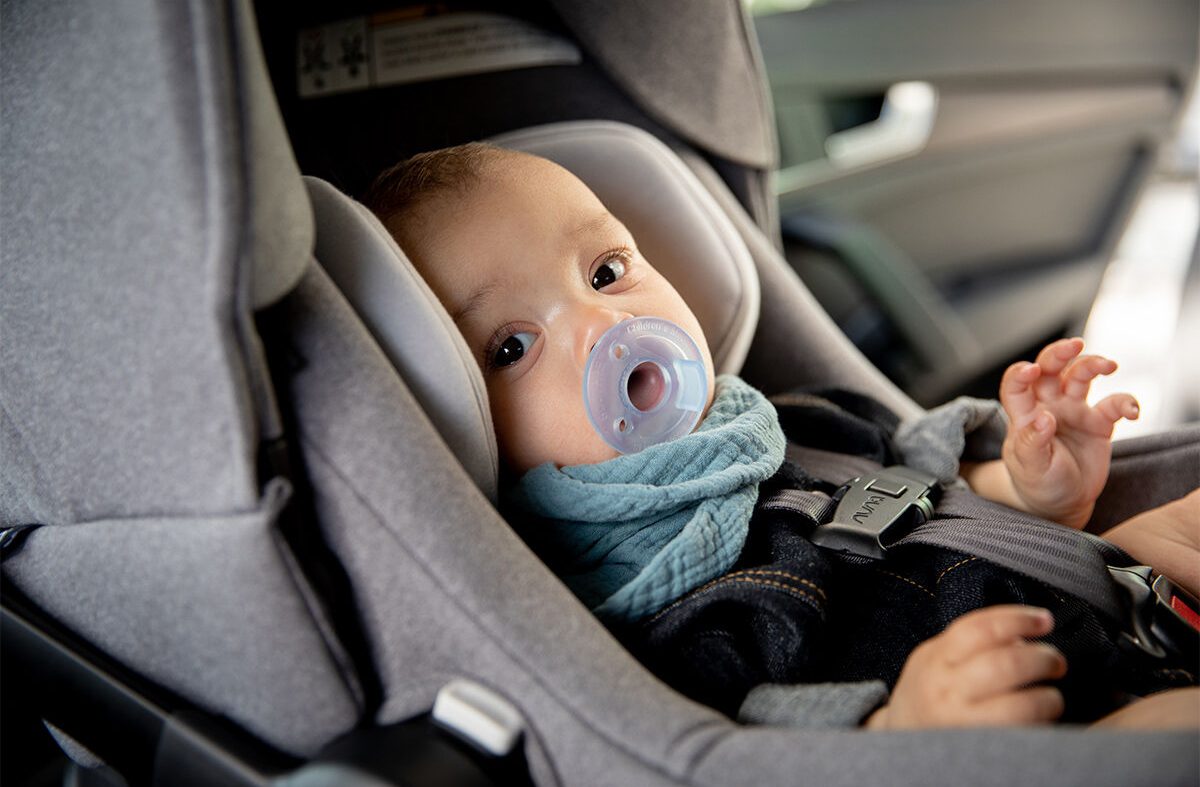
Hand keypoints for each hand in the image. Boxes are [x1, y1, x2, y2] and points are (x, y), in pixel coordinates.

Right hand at [865, 606, 1066, 729]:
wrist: (898, 740)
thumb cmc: (925, 694)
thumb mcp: (934, 657)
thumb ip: (970, 643)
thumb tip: (1022, 637)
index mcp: (936, 659)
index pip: (980, 628)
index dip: (1018, 619)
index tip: (1044, 620)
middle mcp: (947, 690)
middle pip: (1006, 664)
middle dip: (1043, 659)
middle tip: (1055, 662)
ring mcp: (962, 722)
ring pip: (1020, 706)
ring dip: (1048, 697)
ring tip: (1051, 696)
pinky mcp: (978, 749)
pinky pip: (1020, 735)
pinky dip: (1040, 724)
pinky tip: (1040, 719)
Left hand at [999, 337, 1138, 527]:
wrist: (1063, 503)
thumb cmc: (1038, 483)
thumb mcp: (1031, 468)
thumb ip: (1033, 443)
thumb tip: (1042, 418)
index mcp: (1024, 415)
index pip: (1016, 386)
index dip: (1020, 373)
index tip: (1031, 370)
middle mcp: (1048, 405)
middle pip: (1050, 368)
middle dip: (1060, 352)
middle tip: (1075, 344)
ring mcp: (1074, 411)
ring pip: (1081, 376)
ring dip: (1093, 364)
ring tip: (1109, 365)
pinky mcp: (1099, 422)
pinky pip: (1115, 404)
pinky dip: (1126, 402)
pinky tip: (1132, 412)